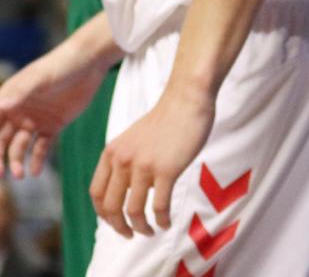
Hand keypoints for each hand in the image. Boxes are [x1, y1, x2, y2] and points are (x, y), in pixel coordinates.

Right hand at [0, 43, 106, 178]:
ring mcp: (35, 119)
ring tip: (21, 174)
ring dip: (17, 161)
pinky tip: (36, 171)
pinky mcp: (53, 125)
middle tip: (1, 174)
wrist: (90, 62)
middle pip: (2, 139)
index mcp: (10, 98)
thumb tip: (0, 105)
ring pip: (20, 146)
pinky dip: (37, 160)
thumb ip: (20, 93)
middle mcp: (19, 111)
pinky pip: (41, 147)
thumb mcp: (39, 78)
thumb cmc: (60, 65)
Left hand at [90, 85, 214, 236]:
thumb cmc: (166, 118)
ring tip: (150, 231)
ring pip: (133, 211)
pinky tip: (166, 223)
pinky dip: (161, 220)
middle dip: (119, 227)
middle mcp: (123, 160)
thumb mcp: (133, 138)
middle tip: (130, 234)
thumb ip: (126, 160)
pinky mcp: (167, 169)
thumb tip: (128, 192)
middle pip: (110, 207)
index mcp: (112, 152)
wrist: (187, 98)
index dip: (103, 214)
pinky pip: (160, 206)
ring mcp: (144, 165)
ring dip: (140, 228)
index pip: (96, 193)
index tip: (115, 222)